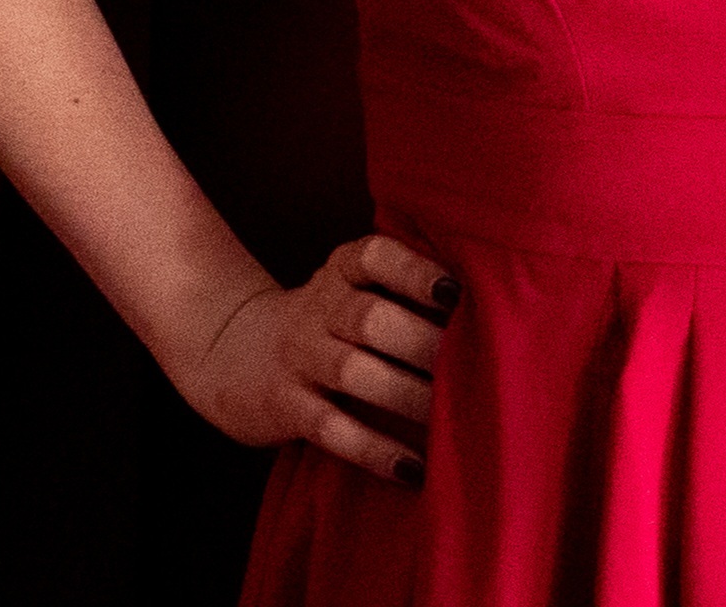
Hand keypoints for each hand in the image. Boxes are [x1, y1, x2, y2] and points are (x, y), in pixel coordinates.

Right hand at [174, 234, 458, 486]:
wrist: (233, 350)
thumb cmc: (327, 317)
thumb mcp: (352, 284)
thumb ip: (403, 284)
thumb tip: (492, 300)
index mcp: (342, 269)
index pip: (375, 258)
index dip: (415, 272)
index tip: (458, 292)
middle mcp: (318, 307)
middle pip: (370, 318)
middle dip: (423, 341)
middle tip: (477, 363)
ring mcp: (298, 357)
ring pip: (354, 373)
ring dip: (408, 395)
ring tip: (456, 416)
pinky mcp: (285, 407)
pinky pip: (332, 429)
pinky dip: (375, 450)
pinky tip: (414, 467)